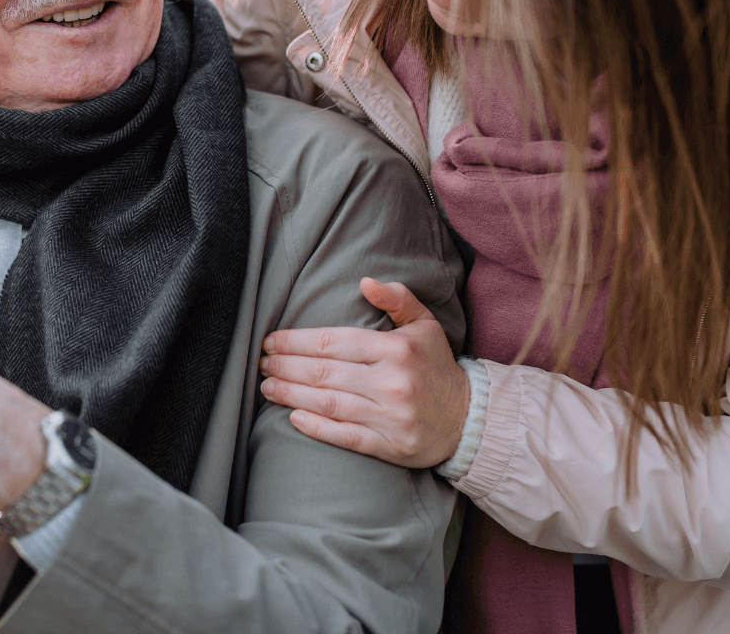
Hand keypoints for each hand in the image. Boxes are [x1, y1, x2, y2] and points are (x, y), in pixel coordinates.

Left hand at [258, 278, 468, 468]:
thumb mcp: (425, 325)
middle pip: (324, 372)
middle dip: (285, 366)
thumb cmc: (437, 366)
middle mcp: (391, 382)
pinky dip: (316, 427)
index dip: (296, 341)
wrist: (469, 419)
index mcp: (395, 349)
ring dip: (290, 394)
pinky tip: (292, 416)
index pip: (333, 342)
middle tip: (261, 362)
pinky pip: (344, 436)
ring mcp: (389, 417)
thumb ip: (397, 298)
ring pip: (328, 403)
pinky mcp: (389, 446)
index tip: (270, 341)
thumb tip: (365, 282)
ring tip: (266, 385)